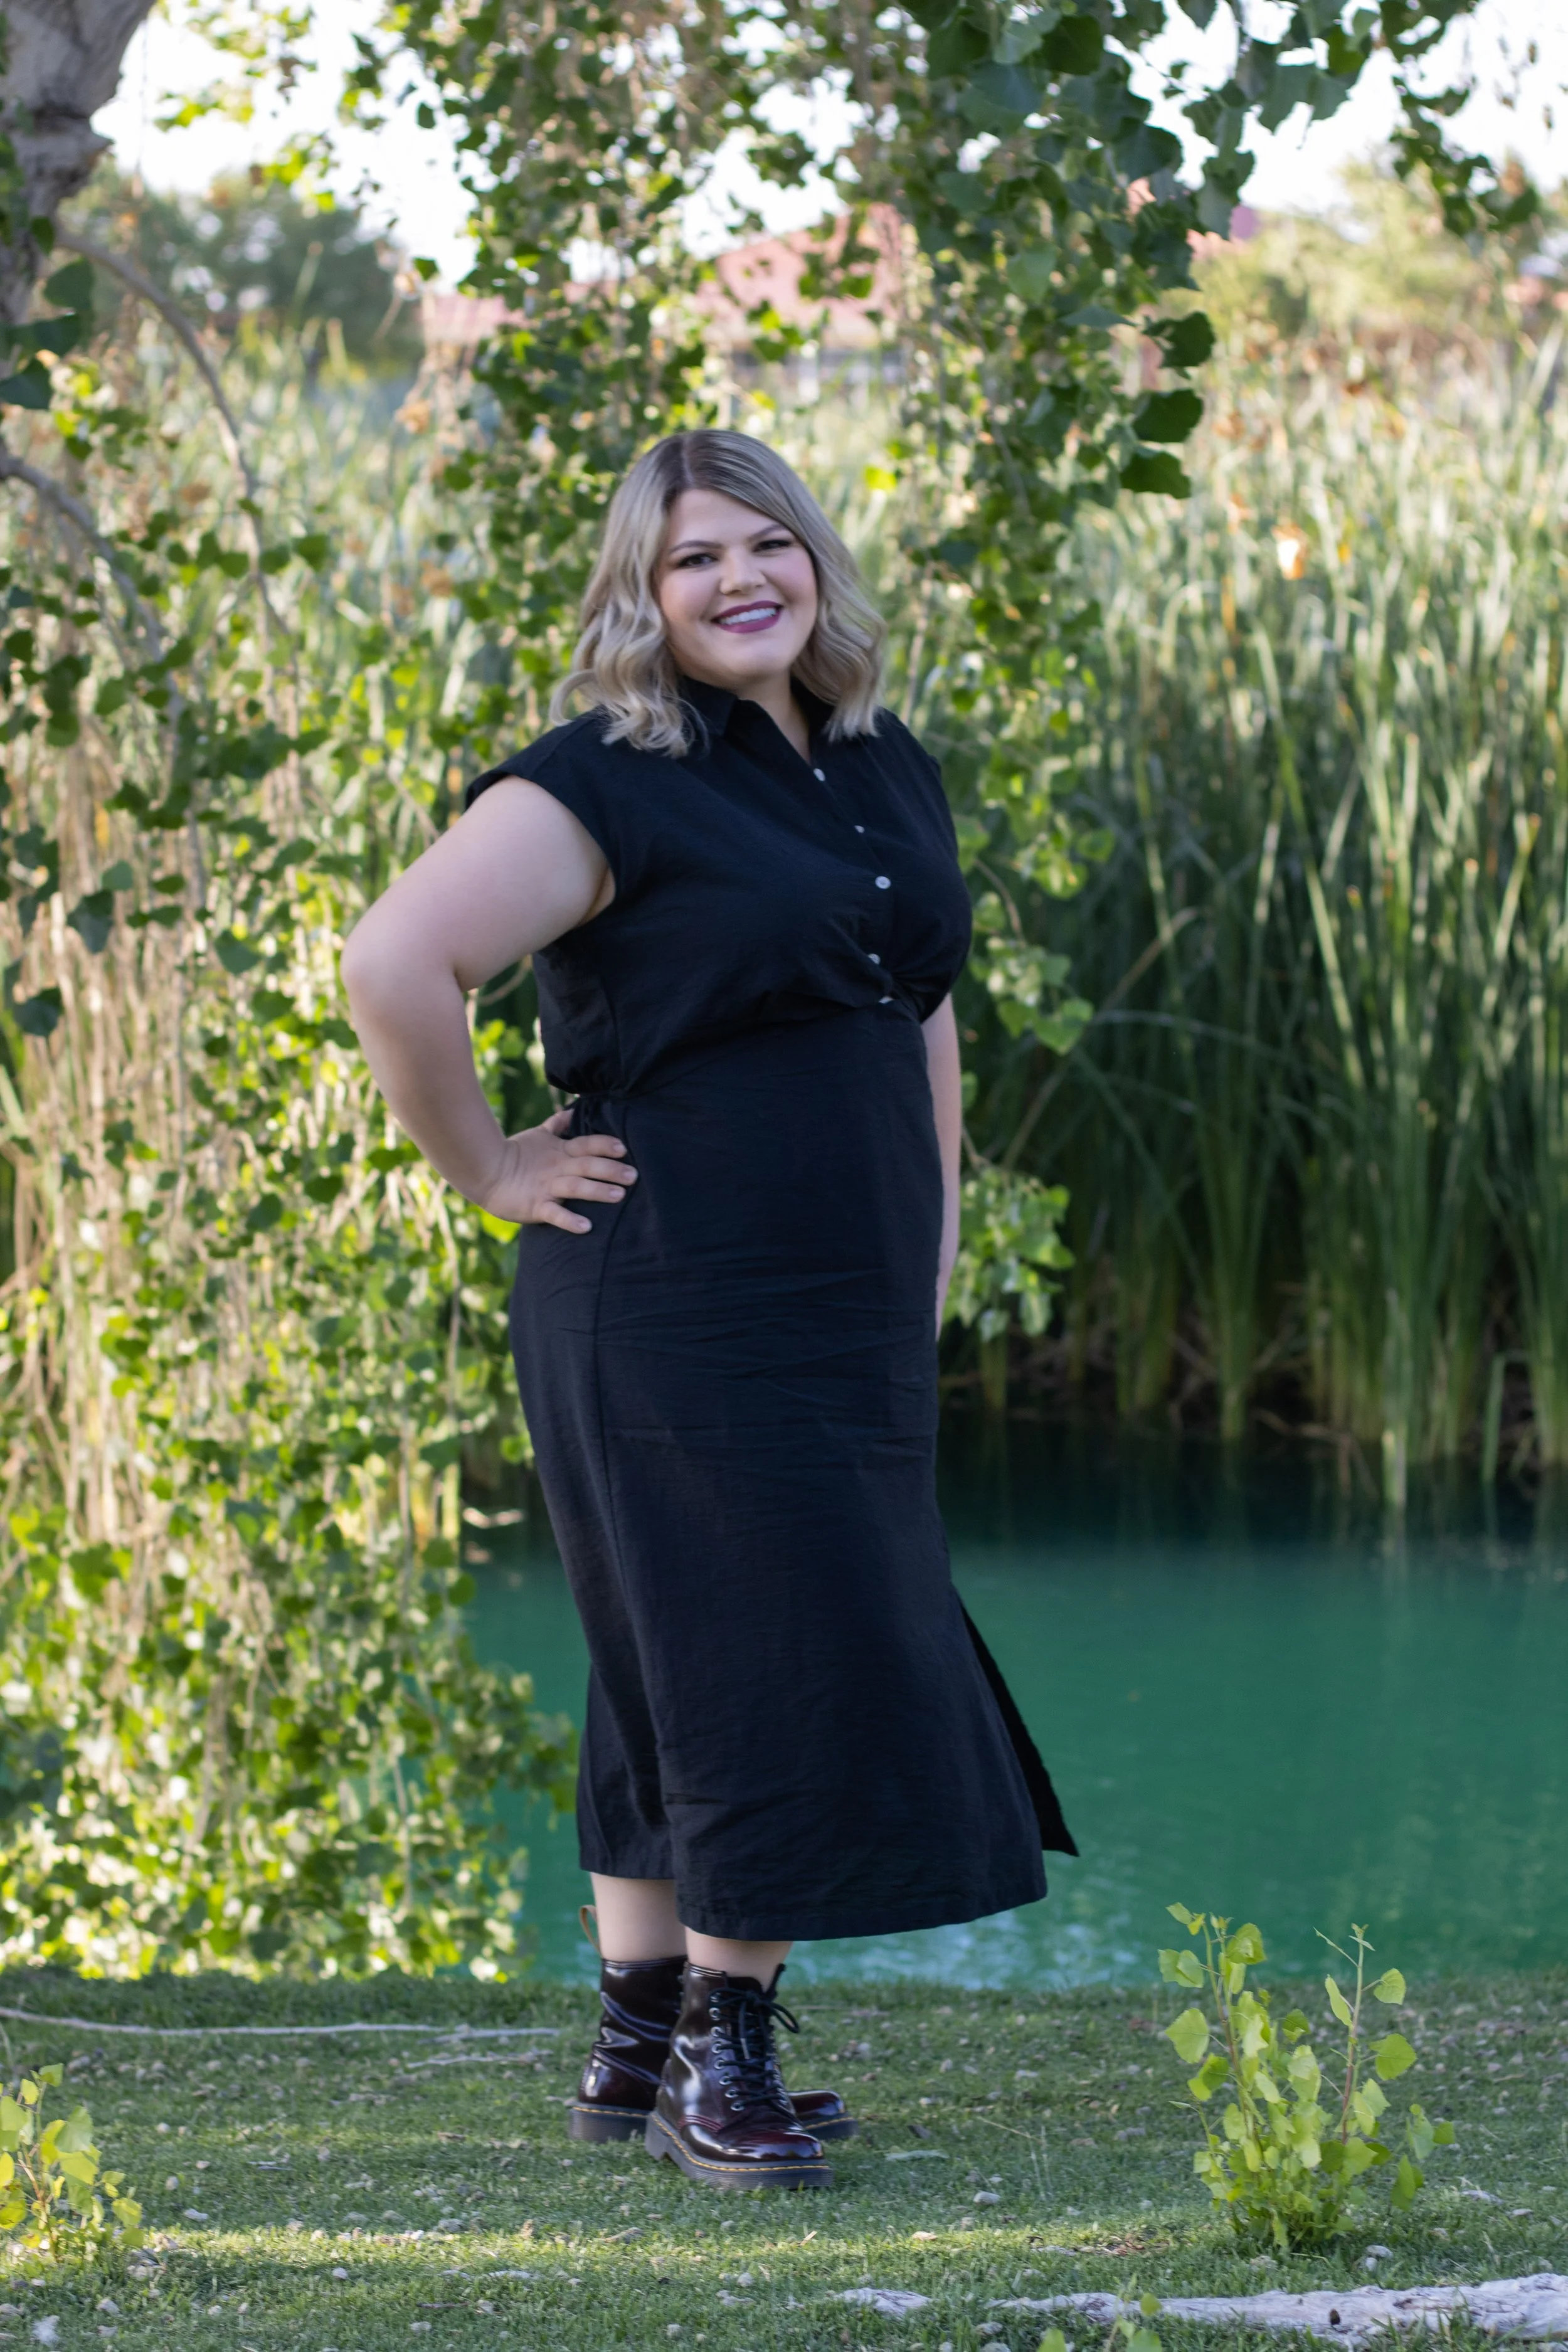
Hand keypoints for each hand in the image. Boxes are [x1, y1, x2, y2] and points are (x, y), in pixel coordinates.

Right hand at [480, 1108, 636, 1234]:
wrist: (484, 1171)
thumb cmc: (514, 1153)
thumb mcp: (538, 1135)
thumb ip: (557, 1125)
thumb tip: (572, 1111)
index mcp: (559, 1151)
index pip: (586, 1144)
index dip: (604, 1145)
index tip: (624, 1148)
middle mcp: (557, 1168)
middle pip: (587, 1165)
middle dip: (611, 1169)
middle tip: (633, 1176)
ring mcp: (546, 1187)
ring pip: (576, 1187)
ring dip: (597, 1191)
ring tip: (618, 1196)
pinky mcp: (535, 1206)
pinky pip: (555, 1214)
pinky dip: (570, 1220)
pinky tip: (586, 1227)